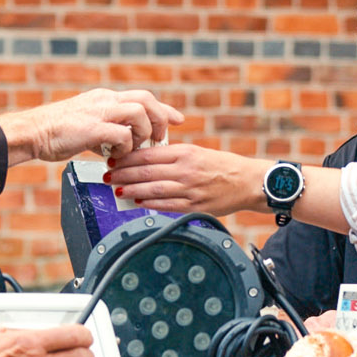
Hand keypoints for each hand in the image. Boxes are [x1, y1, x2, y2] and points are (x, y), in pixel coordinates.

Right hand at [0, 88, 183, 163]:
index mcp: (104, 98)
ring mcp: (99, 112)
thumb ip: (104, 132)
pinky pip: (122, 134)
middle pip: (146, 99)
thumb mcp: (85, 127)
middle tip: (159, 139)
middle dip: (160, 119)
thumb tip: (116, 146)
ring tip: (135, 149)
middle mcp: (104, 100)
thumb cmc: (54, 133)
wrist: (31, 132)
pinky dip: (125, 147)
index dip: (163, 109)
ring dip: (142, 133)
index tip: (177, 119)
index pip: (142, 97)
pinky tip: (116, 157)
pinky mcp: (93, 128)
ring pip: (139, 112)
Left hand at [105, 144, 267, 216]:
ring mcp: (190, 188)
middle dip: (123, 174)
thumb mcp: (198, 152)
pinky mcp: (195, 205)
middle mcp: (186, 169)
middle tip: (108, 176)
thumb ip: (174, 156)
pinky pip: (167, 204)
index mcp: (185, 152)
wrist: (248, 181)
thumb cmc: (223, 166)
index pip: (148, 154)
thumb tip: (147, 160)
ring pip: (153, 189)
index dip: (127, 158)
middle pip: (146, 171)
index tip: (113, 159)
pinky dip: (150, 203)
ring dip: (131, 190)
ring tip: (117, 190)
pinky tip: (137, 201)